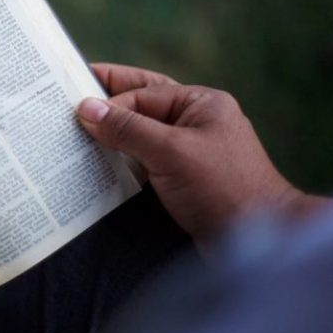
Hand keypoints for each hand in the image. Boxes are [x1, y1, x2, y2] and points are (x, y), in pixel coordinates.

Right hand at [79, 64, 323, 248]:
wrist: (260, 239)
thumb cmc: (221, 189)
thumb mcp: (170, 152)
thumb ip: (127, 128)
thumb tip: (86, 109)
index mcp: (202, 104)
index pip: (144, 93)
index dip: (109, 101)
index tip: (73, 110)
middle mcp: (197, 123)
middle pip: (144, 104)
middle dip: (110, 101)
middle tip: (71, 93)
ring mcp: (191, 152)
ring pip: (143, 134)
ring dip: (114, 133)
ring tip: (78, 129)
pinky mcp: (185, 180)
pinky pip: (147, 160)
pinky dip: (124, 159)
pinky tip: (102, 163)